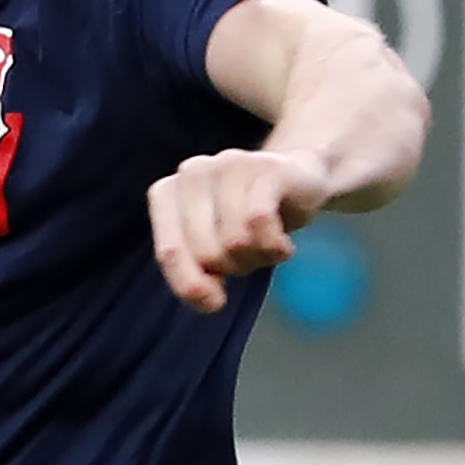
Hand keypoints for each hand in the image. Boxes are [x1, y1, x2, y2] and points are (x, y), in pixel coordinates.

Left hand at [146, 147, 333, 313]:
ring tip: (266, 242)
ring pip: (235, 241)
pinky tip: (282, 244)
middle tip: (249, 251)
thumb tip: (208, 299)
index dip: (191, 285)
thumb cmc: (246, 221)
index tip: (215, 301)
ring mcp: (229, 164)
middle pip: (206, 253)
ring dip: (259, 257)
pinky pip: (260, 221)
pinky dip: (275, 246)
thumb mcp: (214, 249)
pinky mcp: (266, 168)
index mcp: (166, 192)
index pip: (169, 253)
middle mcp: (191, 172)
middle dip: (234, 266)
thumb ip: (196, 277)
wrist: (297, 180)